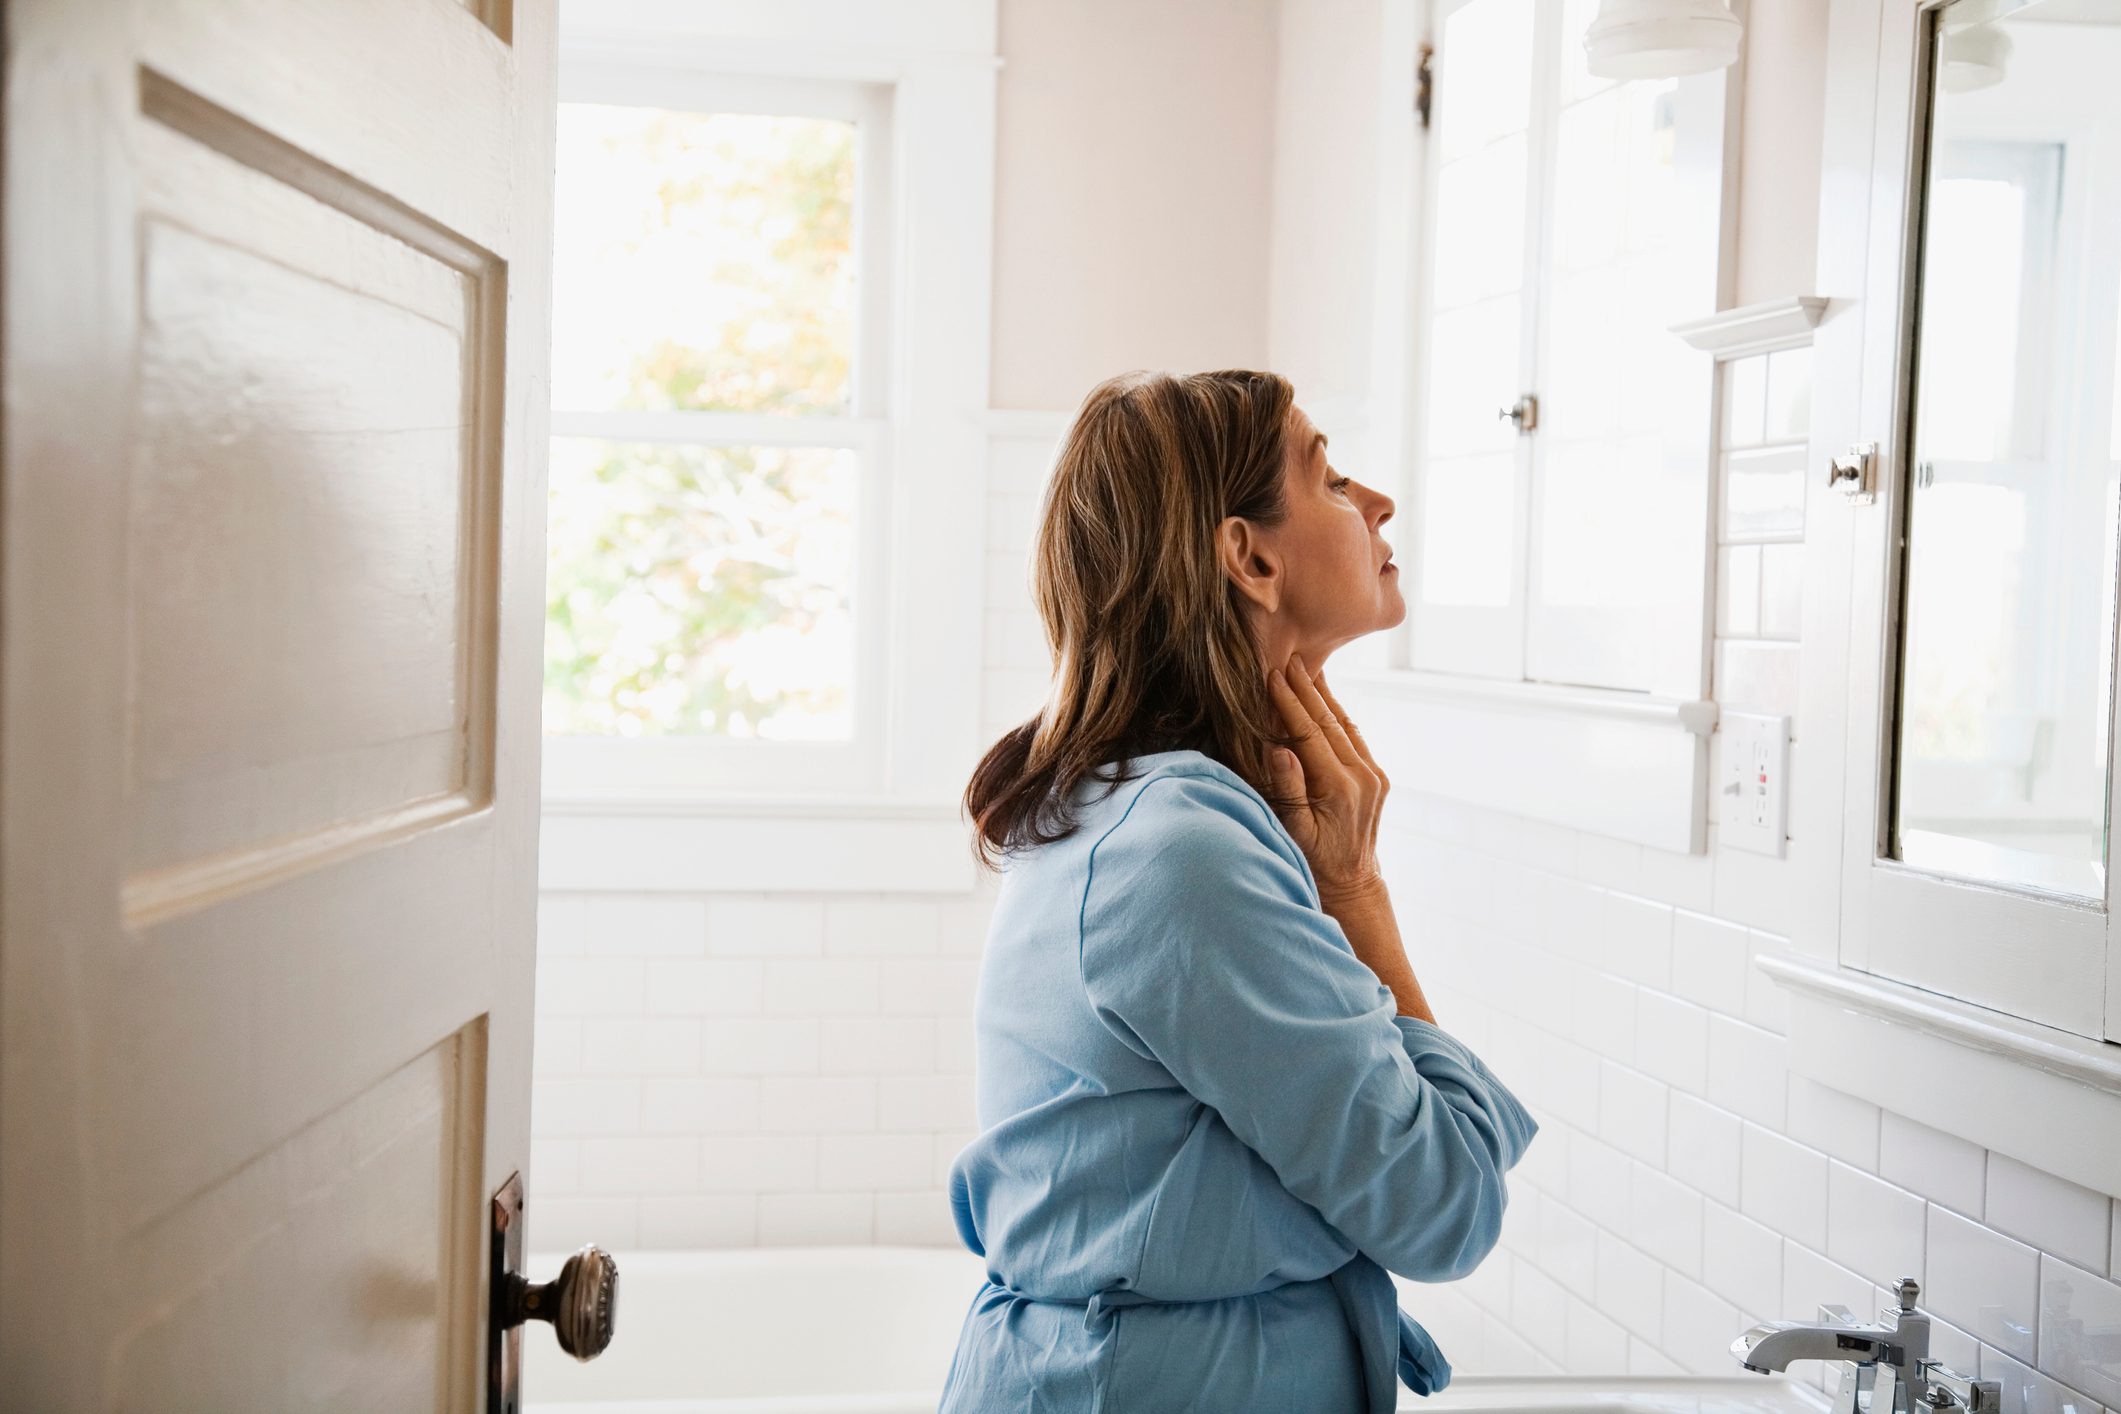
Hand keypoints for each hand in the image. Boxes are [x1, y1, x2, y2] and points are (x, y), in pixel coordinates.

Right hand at [1263, 653, 1389, 906]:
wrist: (1352, 884)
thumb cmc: (1314, 861)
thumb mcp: (1294, 830)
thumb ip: (1288, 788)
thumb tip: (1279, 749)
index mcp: (1339, 788)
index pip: (1308, 734)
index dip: (1289, 704)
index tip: (1272, 676)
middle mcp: (1363, 777)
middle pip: (1329, 722)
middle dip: (1307, 689)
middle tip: (1290, 658)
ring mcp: (1374, 777)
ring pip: (1345, 725)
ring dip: (1325, 696)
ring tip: (1308, 668)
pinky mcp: (1378, 778)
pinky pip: (1355, 738)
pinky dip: (1338, 715)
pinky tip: (1326, 700)